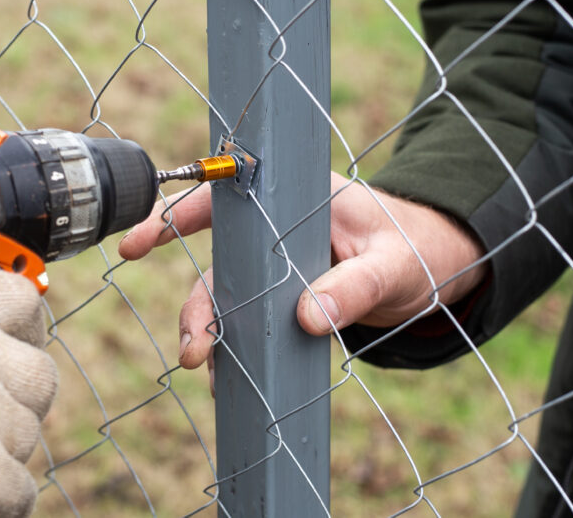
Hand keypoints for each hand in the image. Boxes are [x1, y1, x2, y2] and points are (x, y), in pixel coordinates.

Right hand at [119, 172, 486, 370]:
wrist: (433, 267)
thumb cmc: (414, 250)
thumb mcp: (392, 266)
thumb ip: (355, 287)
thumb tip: (308, 317)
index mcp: (296, 197)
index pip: (224, 199)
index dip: (175, 217)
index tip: (139, 244)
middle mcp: (277, 228)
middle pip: (219, 261)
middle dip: (197, 305)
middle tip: (192, 347)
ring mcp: (278, 262)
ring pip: (228, 294)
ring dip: (210, 330)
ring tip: (203, 367)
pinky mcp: (285, 293)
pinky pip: (249, 317)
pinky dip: (234, 344)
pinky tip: (227, 374)